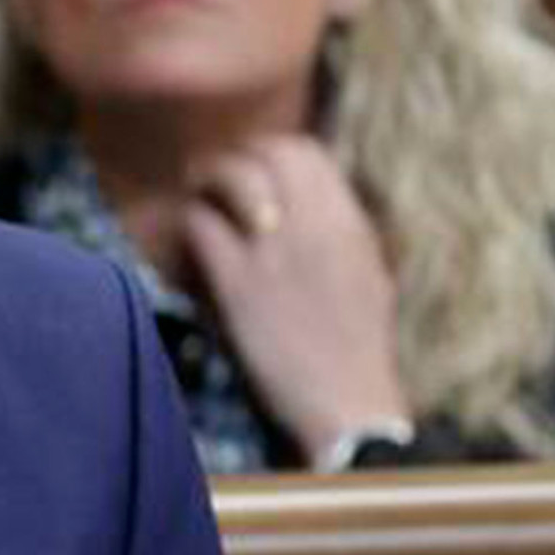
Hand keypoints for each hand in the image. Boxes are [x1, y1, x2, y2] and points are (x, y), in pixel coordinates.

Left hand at [179, 137, 409, 456]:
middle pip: (266, 153)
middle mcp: (314, 227)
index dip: (269, 150)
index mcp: (348, 223)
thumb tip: (325, 206)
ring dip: (205, 180)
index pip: (305, 152)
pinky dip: (189, 223)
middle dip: (233, 157)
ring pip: (231, 177)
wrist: (348, 405)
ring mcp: (275, 252)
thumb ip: (344, 233)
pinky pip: (203, 226)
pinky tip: (185, 238)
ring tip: (192, 192)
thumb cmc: (359, 350)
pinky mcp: (240, 285)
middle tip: (210, 175)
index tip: (251, 164)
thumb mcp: (369, 277)